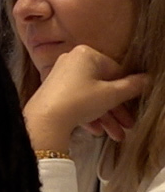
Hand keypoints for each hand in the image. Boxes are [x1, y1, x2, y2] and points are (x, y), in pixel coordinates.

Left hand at [23, 45, 149, 151]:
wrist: (44, 119)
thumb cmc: (81, 100)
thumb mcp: (112, 94)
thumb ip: (132, 86)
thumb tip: (147, 79)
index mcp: (87, 55)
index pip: (116, 71)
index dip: (128, 91)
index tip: (135, 106)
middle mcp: (72, 61)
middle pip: (102, 87)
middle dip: (116, 110)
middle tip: (128, 126)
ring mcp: (60, 77)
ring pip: (90, 97)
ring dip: (105, 117)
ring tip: (116, 136)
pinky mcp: (53, 93)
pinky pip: (76, 102)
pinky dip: (87, 116)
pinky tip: (97, 132)